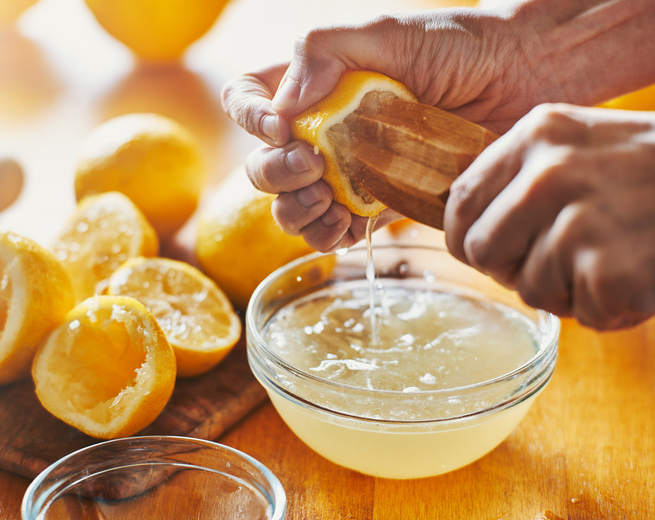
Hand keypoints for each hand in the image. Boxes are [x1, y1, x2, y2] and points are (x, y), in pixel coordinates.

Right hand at [222, 8, 552, 250]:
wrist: (524, 80)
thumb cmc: (461, 45)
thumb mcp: (387, 31)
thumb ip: (324, 52)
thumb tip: (284, 106)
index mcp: (313, 82)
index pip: (248, 98)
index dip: (248, 115)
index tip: (279, 126)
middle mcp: (322, 128)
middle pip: (263, 163)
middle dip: (275, 173)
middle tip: (311, 166)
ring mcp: (347, 170)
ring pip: (291, 205)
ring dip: (296, 211)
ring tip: (327, 201)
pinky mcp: (377, 204)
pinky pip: (334, 231)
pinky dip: (328, 235)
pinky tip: (345, 224)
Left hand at [445, 103, 654, 329]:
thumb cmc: (653, 172)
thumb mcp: (581, 144)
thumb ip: (521, 174)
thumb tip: (462, 223)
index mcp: (537, 134)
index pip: (459, 200)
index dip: (465, 236)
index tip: (484, 250)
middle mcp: (551, 173)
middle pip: (481, 250)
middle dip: (512, 266)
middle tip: (561, 257)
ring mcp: (581, 221)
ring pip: (527, 288)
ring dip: (565, 289)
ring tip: (612, 256)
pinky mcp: (611, 270)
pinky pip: (578, 313)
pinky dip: (606, 308)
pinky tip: (636, 276)